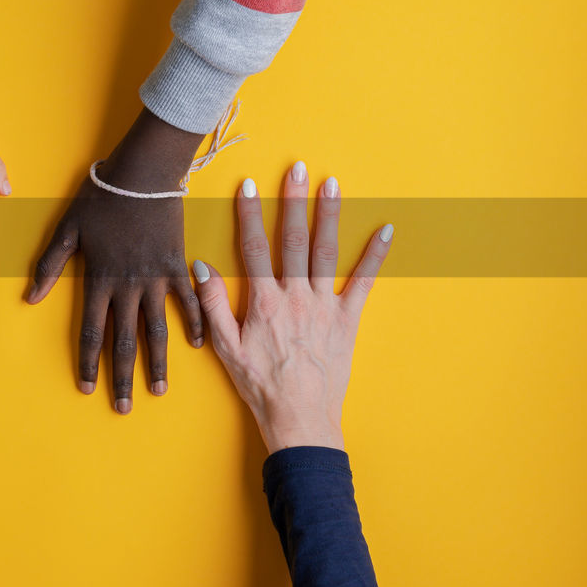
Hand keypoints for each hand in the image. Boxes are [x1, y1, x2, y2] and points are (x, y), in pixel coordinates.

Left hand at [26, 108, 206, 413]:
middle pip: (123, 341)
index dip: (87, 362)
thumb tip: (30, 298)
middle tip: (122, 408)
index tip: (87, 388)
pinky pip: (188, 301)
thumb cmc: (101, 196)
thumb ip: (49, 265)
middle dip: (121, 377)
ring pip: (157, 329)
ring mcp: (156, 278)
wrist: (143, 172)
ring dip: (157, 362)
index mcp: (98, 279)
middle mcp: (127, 286)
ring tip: (157, 390)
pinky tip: (196, 345)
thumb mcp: (67, 229)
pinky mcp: (177, 265)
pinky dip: (194, 323)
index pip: (90, 332)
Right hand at [192, 163, 393, 452]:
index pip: (253, 247)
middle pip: (294, 239)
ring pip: (327, 252)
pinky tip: (386, 231)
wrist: (299, 418)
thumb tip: (200, 268)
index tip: (249, 186)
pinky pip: (364, 283)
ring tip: (332, 184)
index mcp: (264, 302)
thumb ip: (211, 306)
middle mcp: (295, 296)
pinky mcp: (348, 320)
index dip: (250, 214)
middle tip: (297, 168)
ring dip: (330, 215)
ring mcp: (325, 306)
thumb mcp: (225, 349)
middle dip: (294, 201)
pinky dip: (375, 256)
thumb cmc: (260, 386)